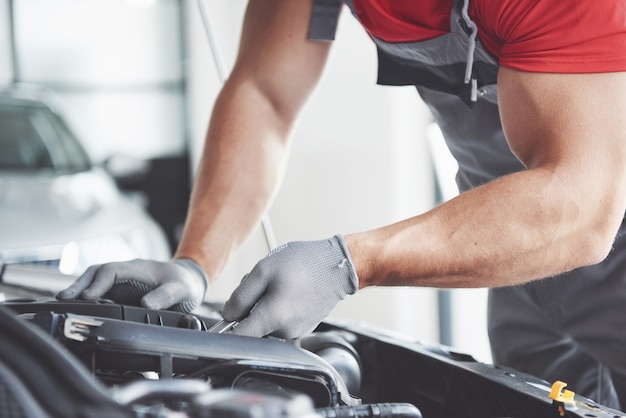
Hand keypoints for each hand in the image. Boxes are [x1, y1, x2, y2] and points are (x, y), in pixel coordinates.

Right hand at [56, 259, 207, 312]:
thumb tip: (145, 305)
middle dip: (79, 284)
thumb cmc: (184, 283)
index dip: (98, 284)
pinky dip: (87, 297)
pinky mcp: (121, 291)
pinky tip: (77, 308)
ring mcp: (121, 281)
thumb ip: (165, 296)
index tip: (88, 298)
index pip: (111, 271)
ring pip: (94, 280)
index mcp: (137, 268)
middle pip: (96, 273)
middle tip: (63, 299)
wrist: (189, 280)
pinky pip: (100, 291)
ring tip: (62, 303)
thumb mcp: (180, 290)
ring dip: (79, 290)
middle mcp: (126, 272)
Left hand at [222, 235, 357, 338]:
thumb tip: (227, 315)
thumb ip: (240, 296)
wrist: (339, 265)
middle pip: (253, 327)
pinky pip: (282, 320)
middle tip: (262, 284)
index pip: (239, 337)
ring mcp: (297, 330)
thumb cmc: (305, 264)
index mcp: (273, 318)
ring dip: (266, 305)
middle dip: (250, 307)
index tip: (227, 317)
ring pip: (267, 322)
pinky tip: (291, 290)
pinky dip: (280, 307)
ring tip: (280, 283)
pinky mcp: (304, 326)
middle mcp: (285, 331)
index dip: (226, 328)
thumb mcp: (263, 270)